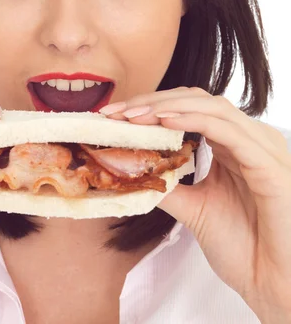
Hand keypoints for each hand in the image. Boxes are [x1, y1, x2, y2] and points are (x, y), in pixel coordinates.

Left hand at [100, 87, 290, 319]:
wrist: (270, 283)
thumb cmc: (242, 246)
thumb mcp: (193, 207)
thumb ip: (167, 183)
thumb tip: (130, 169)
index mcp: (233, 144)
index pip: (190, 108)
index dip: (152, 105)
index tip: (115, 115)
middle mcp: (249, 138)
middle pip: (197, 100)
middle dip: (153, 101)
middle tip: (117, 112)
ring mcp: (261, 147)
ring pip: (212, 107)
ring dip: (168, 107)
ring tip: (134, 115)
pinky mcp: (269, 163)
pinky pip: (228, 131)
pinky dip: (195, 120)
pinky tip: (166, 122)